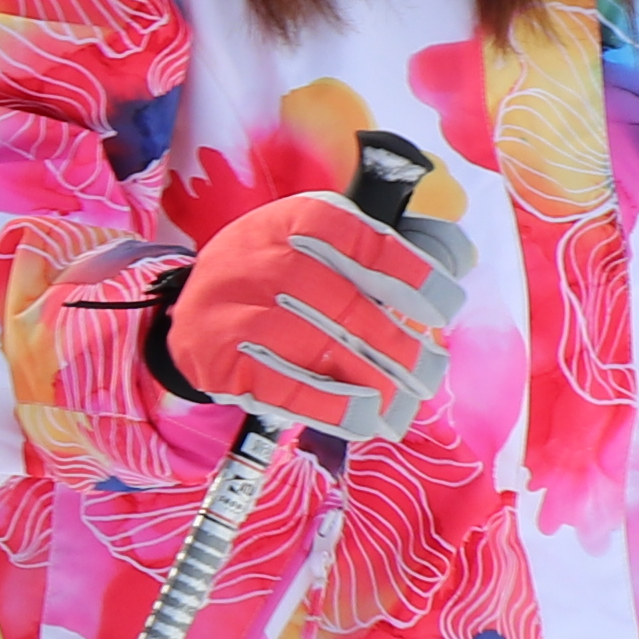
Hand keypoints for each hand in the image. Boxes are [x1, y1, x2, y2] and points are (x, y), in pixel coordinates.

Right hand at [152, 187, 463, 437]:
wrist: (192, 309)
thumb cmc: (272, 280)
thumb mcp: (308, 247)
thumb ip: (363, 265)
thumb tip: (438, 304)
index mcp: (291, 219)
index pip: (356, 239)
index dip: (405, 272)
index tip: (445, 307)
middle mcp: (257, 256)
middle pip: (335, 299)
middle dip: (390, 341)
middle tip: (428, 371)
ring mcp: (232, 306)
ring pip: (309, 344)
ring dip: (364, 379)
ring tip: (401, 404)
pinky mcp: (217, 357)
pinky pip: (278, 383)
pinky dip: (325, 404)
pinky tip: (360, 419)